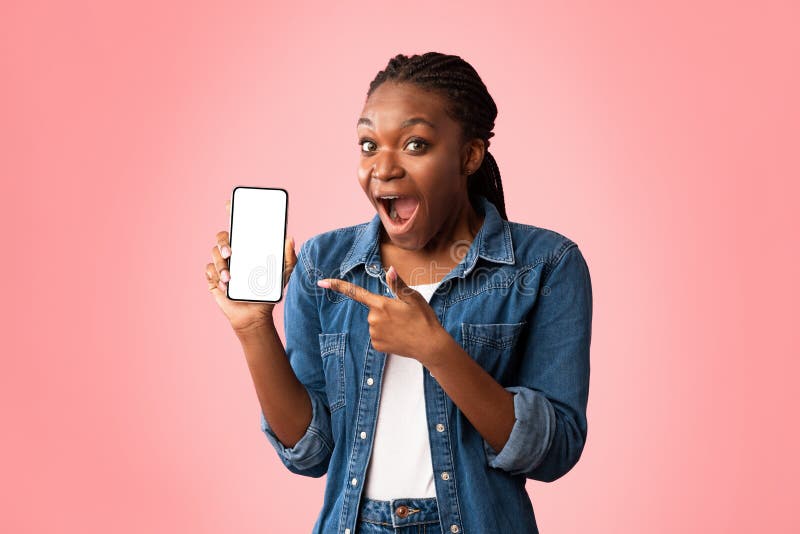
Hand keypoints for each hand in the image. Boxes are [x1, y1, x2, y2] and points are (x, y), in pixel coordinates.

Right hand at [205, 198, 297, 332]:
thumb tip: (290, 238)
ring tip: (230, 278)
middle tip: (231, 254)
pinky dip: (216, 276)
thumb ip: (289, 257)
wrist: (255, 314)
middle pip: (222, 237)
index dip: (232, 212)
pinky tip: (225, 285)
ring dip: (220, 265)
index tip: (230, 204)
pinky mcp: (214, 279)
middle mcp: (233, 253)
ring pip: (214, 255)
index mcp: (247, 247)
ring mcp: (222, 265)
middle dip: (223, 242)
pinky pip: (209, 271)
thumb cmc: (268, 292)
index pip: (238, 226)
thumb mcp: (284, 274)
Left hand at [317, 266, 446, 364]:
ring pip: (375, 323)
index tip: (321, 282)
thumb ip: (397, 284)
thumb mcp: (413, 298)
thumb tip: (389, 269)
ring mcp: (374, 334)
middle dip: (384, 310)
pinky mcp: (376, 345)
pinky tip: (399, 336)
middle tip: (403, 315)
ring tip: (403, 327)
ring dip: (385, 323)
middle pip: (372, 309)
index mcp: (381, 304)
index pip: (355, 293)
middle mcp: (374, 319)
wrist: (430, 345)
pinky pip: (377, 335)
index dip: (338, 286)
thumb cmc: (423, 319)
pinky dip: (386, 335)